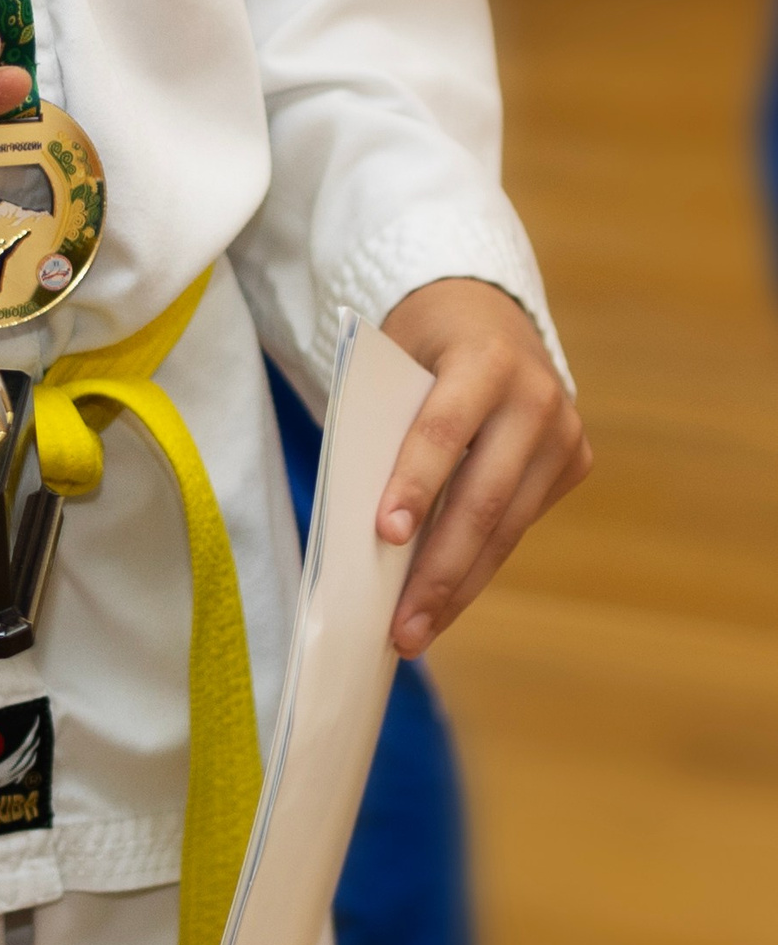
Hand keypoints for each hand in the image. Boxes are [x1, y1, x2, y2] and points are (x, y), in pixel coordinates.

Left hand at [378, 277, 589, 653]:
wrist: (485, 313)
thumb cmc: (417, 349)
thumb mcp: (392, 367)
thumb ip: (383, 429)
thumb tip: (370, 534)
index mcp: (483, 359)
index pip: (444, 430)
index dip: (415, 484)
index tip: (384, 535)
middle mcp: (536, 397)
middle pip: (483, 497)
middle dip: (439, 570)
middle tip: (401, 626)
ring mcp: (564, 432)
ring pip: (506, 526)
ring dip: (459, 586)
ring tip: (416, 632)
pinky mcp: (573, 462)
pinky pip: (518, 525)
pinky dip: (479, 565)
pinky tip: (446, 601)